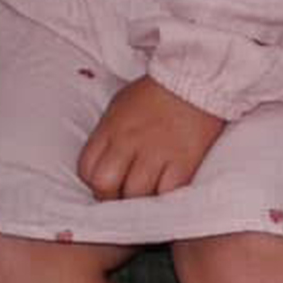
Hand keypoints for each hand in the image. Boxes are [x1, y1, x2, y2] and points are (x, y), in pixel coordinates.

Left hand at [75, 77, 221, 200]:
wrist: (195, 81)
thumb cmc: (155, 95)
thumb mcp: (119, 107)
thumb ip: (107, 136)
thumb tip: (102, 165)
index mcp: (111, 127)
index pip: (86, 169)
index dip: (93, 183)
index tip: (106, 184)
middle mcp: (130, 141)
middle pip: (105, 185)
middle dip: (111, 196)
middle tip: (123, 196)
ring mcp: (156, 153)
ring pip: (135, 194)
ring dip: (138, 201)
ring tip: (146, 195)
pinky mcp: (184, 163)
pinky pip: (167, 194)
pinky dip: (164, 198)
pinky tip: (166, 192)